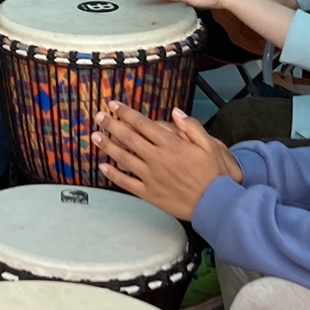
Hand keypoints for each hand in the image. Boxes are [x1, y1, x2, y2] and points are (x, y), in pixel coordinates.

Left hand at [93, 101, 240, 219]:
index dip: (126, 113)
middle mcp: (157, 159)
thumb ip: (192, 127)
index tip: (115, 106)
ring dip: (107, 146)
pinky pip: (126, 182)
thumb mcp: (209, 145)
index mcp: (170, 144)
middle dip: (112, 125)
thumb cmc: (213, 175)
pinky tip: (103, 167)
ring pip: (123, 158)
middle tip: (100, 117)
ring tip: (95, 136)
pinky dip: (113, 174)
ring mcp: (150, 177)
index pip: (142, 124)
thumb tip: (175, 113)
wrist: (215, 204)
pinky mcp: (149, 193)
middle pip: (128, 138)